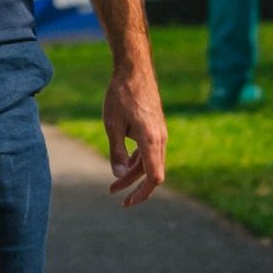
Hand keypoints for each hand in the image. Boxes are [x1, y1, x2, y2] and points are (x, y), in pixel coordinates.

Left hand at [102, 57, 166, 207]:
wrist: (134, 69)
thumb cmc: (121, 95)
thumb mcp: (112, 125)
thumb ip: (116, 152)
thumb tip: (118, 176)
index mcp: (151, 141)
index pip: (154, 177)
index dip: (142, 193)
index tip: (128, 202)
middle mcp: (160, 139)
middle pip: (151, 172)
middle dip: (135, 188)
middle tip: (117, 198)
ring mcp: (160, 133)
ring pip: (150, 161)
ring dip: (133, 174)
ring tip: (114, 185)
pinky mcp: (156, 127)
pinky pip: (149, 150)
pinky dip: (137, 161)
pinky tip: (124, 165)